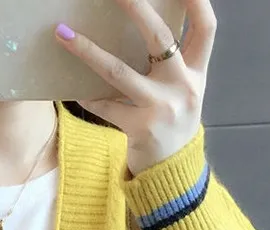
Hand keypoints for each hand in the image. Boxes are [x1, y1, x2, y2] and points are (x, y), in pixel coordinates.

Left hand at [55, 0, 216, 175]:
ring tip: (63, 34)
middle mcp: (183, 87)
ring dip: (88, 51)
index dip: (197, 2)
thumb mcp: (184, 91)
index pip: (206, 29)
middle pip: (160, 38)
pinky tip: (71, 87)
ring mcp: (161, 108)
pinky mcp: (139, 129)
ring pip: (119, 72)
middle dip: (136, 8)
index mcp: (196, 73)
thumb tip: (146, 24)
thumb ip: (174, 63)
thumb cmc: (172, 124)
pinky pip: (105, 106)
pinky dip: (87, 96)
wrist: (172, 173)